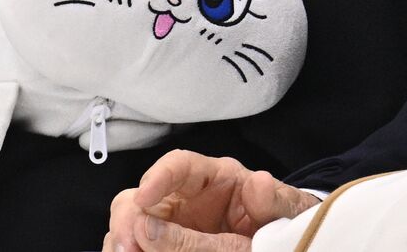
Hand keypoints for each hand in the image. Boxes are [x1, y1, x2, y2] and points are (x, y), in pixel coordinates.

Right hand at [104, 151, 319, 251]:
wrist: (284, 240)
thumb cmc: (280, 218)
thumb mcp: (282, 209)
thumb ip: (270, 200)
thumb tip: (260, 181)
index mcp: (215, 177)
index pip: (179, 164)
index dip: (158, 177)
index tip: (143, 197)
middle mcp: (185, 198)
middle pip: (140, 197)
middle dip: (128, 217)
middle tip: (129, 244)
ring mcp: (172, 225)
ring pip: (131, 225)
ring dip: (122, 240)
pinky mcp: (166, 246)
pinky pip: (137, 247)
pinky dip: (129, 251)